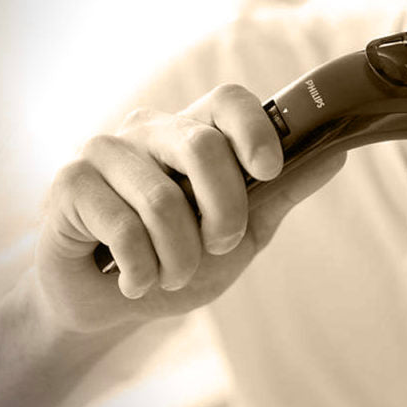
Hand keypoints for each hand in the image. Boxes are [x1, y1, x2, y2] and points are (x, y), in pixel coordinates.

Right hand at [34, 84, 346, 331]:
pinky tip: (132, 281)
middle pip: (202, 146)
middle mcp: (149, 130)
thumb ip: (281, 192)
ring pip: (163, 199)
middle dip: (223, 213)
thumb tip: (337, 152)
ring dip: (178, 258)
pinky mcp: (68, 183)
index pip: (229, 100)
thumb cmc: (175, 259)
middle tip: (218, 248)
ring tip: (169, 274)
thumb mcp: (242, 232)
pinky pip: (122, 227)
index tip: (268, 171)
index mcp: (193, 132)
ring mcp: (104, 150)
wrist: (108, 306)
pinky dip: (140, 271)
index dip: (254, 129)